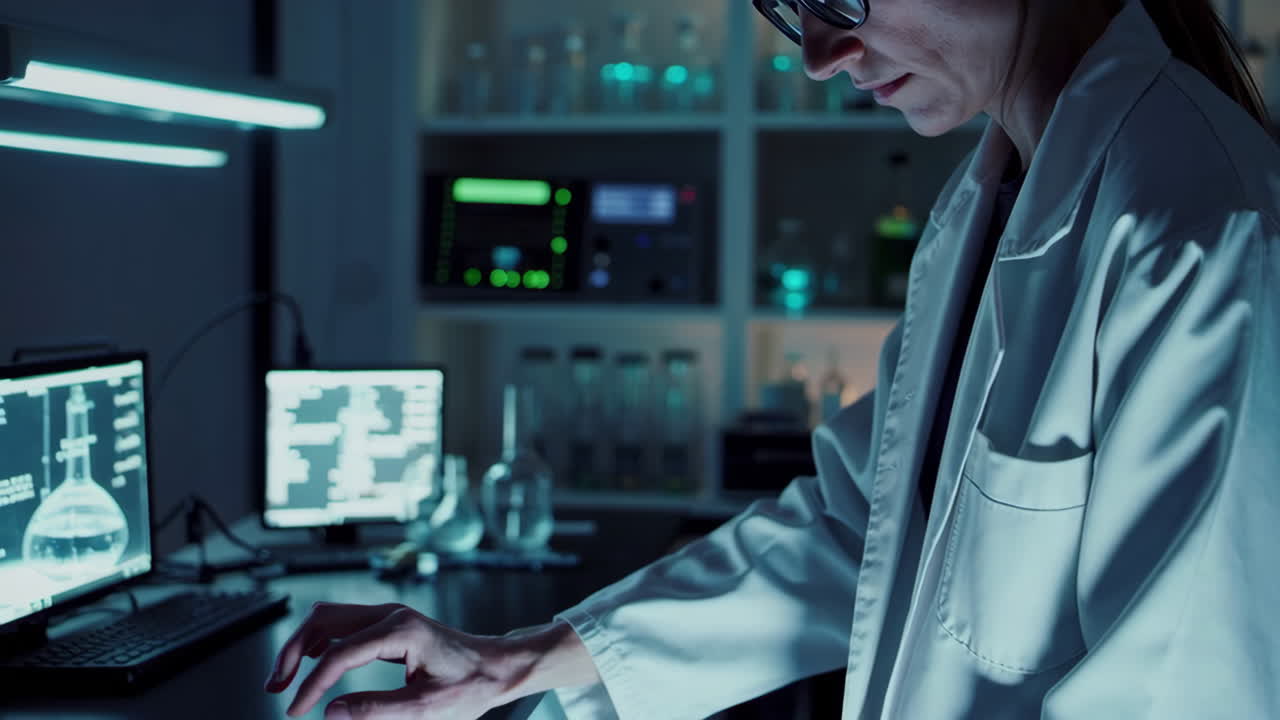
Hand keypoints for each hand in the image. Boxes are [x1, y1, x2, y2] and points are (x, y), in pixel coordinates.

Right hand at [265, 602, 510, 719]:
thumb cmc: (471, 685)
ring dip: (302, 644)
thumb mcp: (426, 709)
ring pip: (329, 617)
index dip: (312, 684)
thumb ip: (377, 710)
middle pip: (324, 621)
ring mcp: (390, 615)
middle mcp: (392, 614)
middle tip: (276, 687)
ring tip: (285, 678)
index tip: (295, 710)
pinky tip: (311, 661)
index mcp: (402, 631)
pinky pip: (344, 622)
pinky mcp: (390, 623)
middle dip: (293, 653)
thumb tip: (330, 713)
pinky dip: (320, 640)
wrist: (496, 666)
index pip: (340, 654)